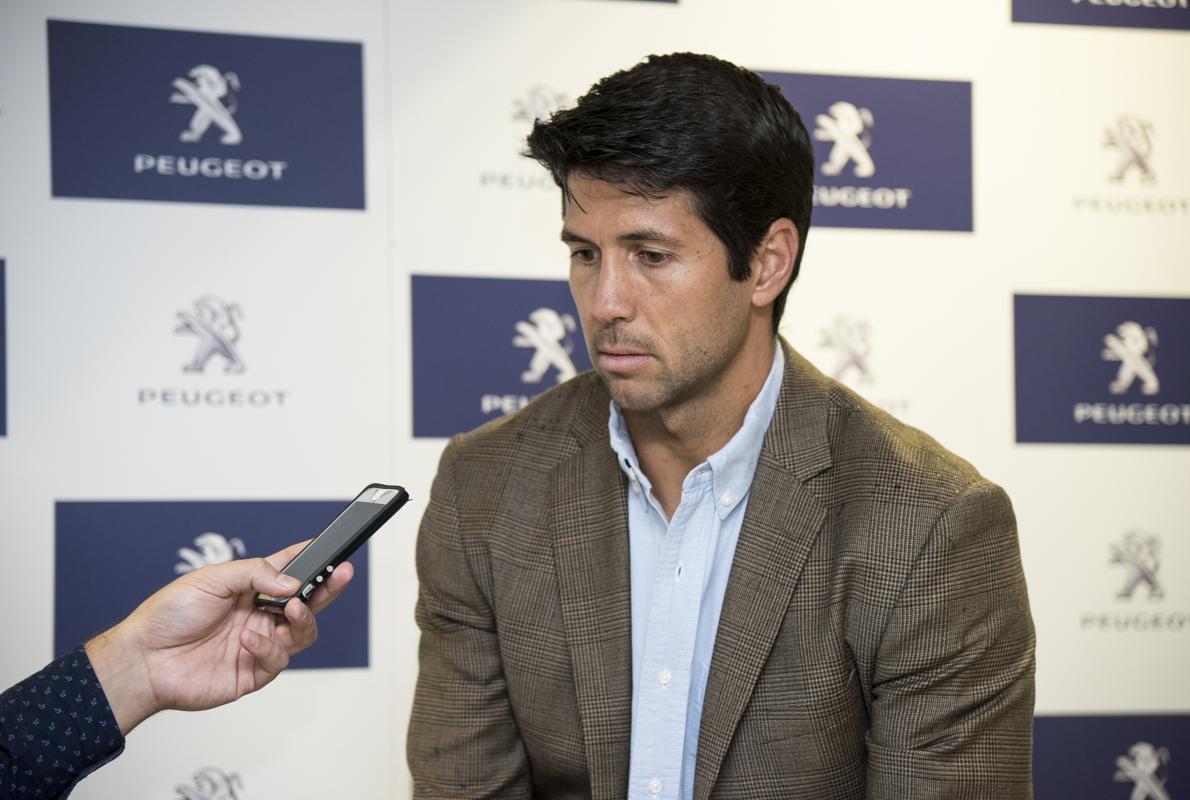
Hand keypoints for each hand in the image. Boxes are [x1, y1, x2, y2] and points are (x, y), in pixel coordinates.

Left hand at [85, 541, 353, 734]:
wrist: (144, 661)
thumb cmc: (168, 616)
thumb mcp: (212, 579)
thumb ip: (256, 574)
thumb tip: (293, 584)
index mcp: (249, 588)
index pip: (288, 569)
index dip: (311, 559)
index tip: (332, 549)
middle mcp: (259, 614)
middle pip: (306, 601)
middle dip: (328, 588)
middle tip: (340, 574)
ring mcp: (259, 643)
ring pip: (302, 632)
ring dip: (302, 619)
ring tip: (290, 610)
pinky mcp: (253, 672)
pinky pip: (278, 660)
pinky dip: (268, 647)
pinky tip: (249, 640)